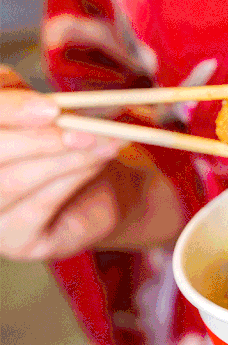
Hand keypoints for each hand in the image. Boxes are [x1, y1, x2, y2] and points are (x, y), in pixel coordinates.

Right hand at [0, 65, 125, 259]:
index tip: (51, 107)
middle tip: (82, 128)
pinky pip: (38, 206)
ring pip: (12, 182)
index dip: (8, 111)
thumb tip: (43, 104)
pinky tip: (97, 162)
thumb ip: (27, 102)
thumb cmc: (64, 145)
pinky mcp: (15, 242)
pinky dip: (71, 178)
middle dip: (38, 140)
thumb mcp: (42, 112)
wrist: (100, 190)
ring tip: (102, 142)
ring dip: (63, 158)